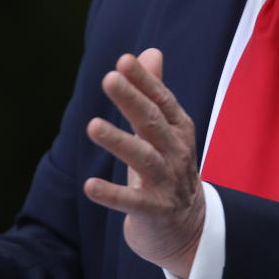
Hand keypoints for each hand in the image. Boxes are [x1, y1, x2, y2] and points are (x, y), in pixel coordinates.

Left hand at [83, 49, 204, 278]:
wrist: (189, 227)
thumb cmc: (169, 168)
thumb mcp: (164, 129)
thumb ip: (154, 91)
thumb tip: (149, 52)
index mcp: (179, 129)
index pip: (162, 100)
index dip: (144, 81)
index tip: (123, 60)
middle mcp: (176, 152)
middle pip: (153, 123)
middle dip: (132, 100)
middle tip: (109, 79)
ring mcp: (168, 182)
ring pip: (143, 158)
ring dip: (119, 141)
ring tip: (92, 126)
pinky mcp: (155, 212)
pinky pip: (132, 202)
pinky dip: (112, 194)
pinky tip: (89, 186)